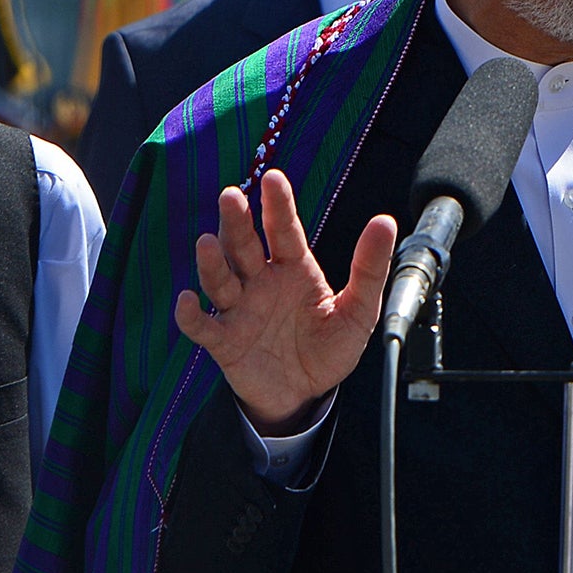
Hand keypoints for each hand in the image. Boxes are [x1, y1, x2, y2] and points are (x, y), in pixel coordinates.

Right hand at [174, 169, 398, 432]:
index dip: (278, 205)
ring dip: (212, 263)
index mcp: (293, 269)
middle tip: (231, 196)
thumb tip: (386, 221)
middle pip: (244, 247)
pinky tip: (186, 302)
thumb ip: (369, 268)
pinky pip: (204, 327)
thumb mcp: (359, 309)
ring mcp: (240, 310)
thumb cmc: (329, 347)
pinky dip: (191, 316)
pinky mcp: (225, 342)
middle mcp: (261, 282)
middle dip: (236, 222)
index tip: (273, 178)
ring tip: (207, 243)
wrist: (307, 394)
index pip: (284, 231)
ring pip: (221, 280)